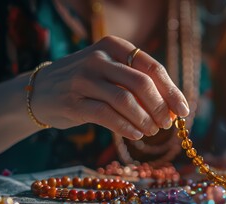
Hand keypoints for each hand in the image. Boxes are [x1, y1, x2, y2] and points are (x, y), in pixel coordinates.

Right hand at [30, 36, 188, 139]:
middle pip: (141, 83)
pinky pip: (106, 115)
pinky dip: (126, 127)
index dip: (171, 91)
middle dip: (160, 107)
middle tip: (167, 124)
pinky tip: (135, 135)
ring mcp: (83, 79)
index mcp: (114, 46)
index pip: (151, 68)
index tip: (184, 111)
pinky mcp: (73, 101)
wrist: (41, 90)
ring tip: (151, 131)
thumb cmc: (87, 83)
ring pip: (124, 100)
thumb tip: (172, 109)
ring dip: (144, 120)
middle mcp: (98, 58)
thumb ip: (138, 85)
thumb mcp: (111, 73)